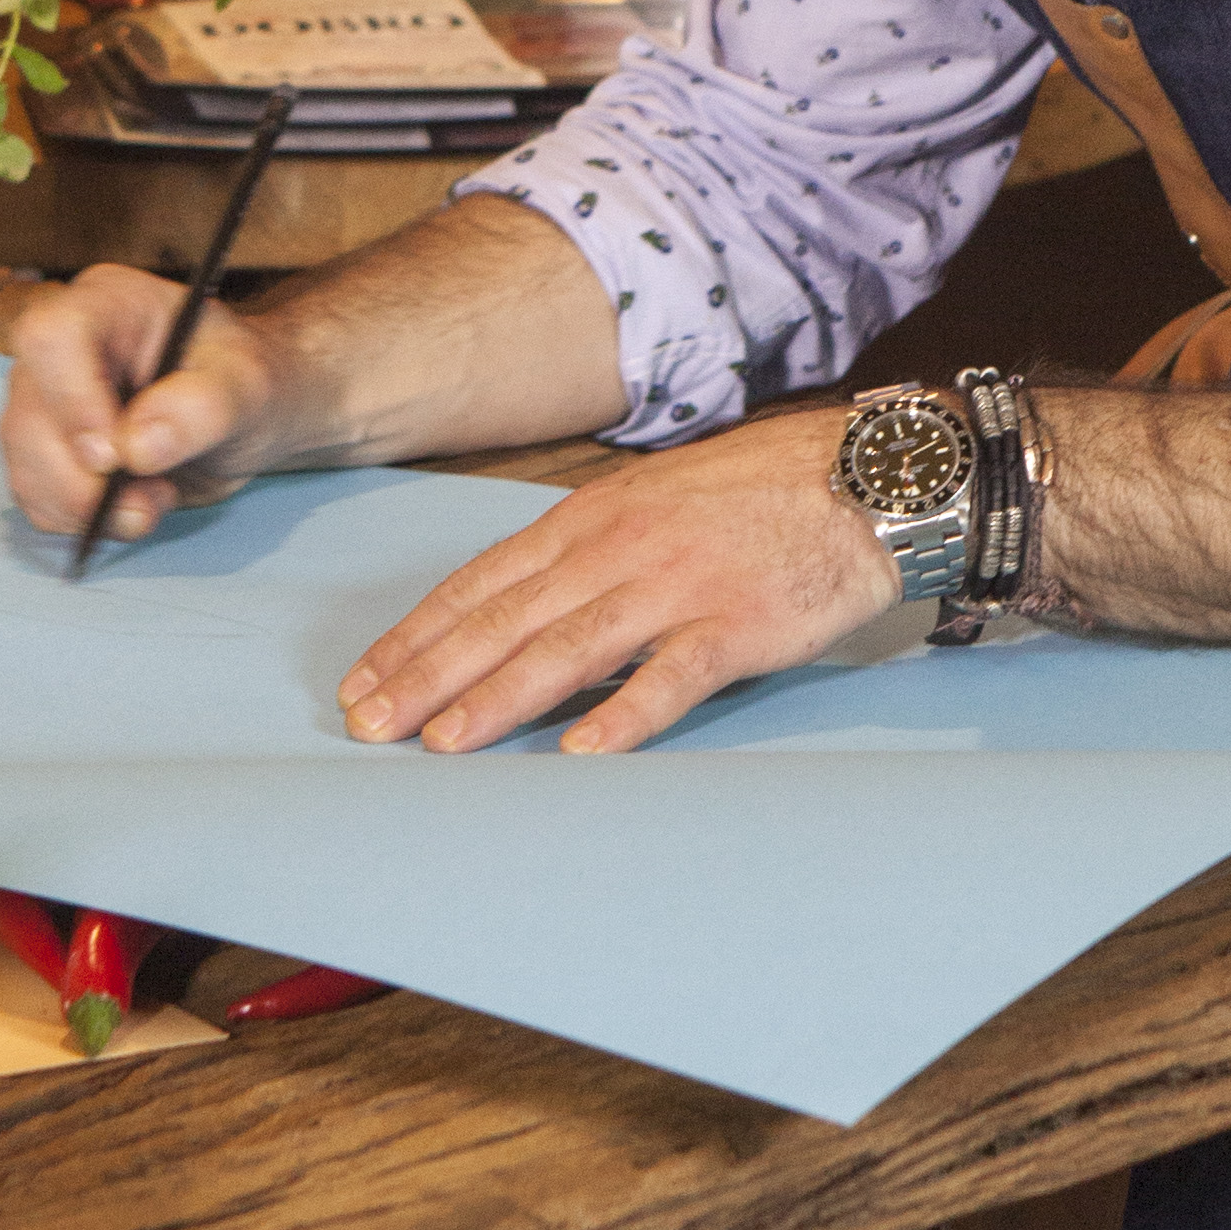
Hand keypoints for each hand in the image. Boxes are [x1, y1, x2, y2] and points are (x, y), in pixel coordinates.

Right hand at [0, 260, 290, 544]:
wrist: (243, 417)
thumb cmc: (245, 383)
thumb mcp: (248, 386)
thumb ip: (202, 408)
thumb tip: (137, 448)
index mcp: (107, 304)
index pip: (53, 336)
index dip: (72, 401)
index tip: (116, 457)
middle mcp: (61, 350)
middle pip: (28, 415)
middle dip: (84, 480)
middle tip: (148, 502)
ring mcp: (44, 402)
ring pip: (27, 466)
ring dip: (87, 507)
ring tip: (153, 500)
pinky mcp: (44, 452)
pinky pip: (37, 499)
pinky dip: (81, 520)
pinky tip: (131, 507)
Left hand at [338, 409, 896, 756]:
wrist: (865, 478)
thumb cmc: (757, 492)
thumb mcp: (652, 501)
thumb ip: (588, 550)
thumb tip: (523, 602)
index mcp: (592, 518)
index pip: (482, 582)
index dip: (417, 635)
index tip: (365, 681)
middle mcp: (619, 549)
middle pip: (505, 619)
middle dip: (430, 675)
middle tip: (371, 726)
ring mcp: (676, 586)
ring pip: (568, 648)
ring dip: (499, 698)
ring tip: (444, 743)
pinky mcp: (735, 625)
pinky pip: (670, 677)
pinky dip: (623, 713)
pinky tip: (581, 751)